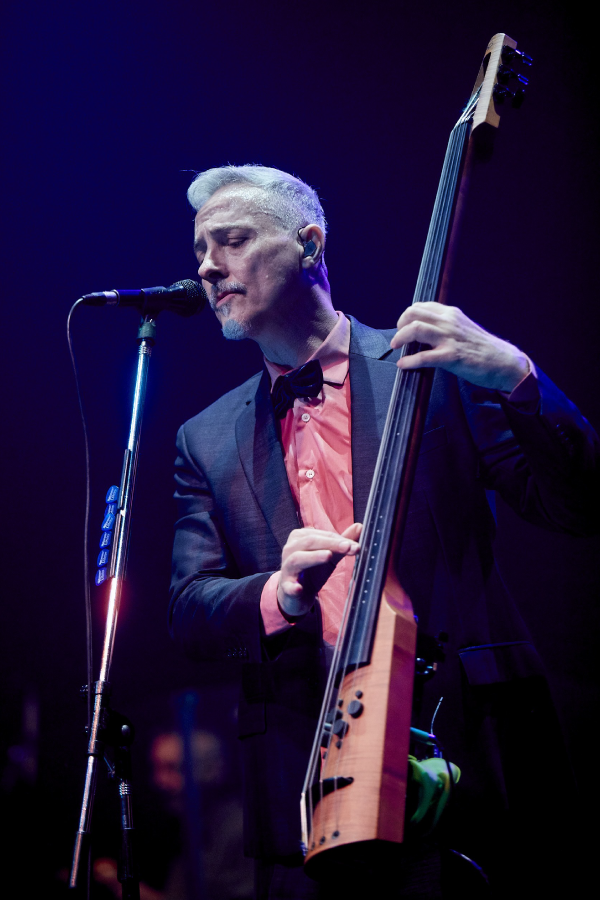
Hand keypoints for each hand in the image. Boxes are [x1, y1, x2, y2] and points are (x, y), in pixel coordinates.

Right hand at [277, 523, 361, 618]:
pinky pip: (288, 586)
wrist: (296, 595)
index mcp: (301, 537)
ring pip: (297, 558)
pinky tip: (298, 589)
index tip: (356, 546)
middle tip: (348, 547)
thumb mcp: (330, 555)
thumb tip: (360, 526)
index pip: (323, 536)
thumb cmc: (313, 571)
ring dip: (313, 557)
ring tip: (328, 556)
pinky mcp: (286, 586)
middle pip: (310, 542)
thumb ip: (343, 542)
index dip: (340, 540)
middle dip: (331, 544)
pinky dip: (293, 587)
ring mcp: (287, 567)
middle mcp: (291, 548)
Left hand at [391, 302, 529, 391]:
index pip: (421, 306)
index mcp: (452, 313)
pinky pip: (423, 357)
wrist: (504, 362)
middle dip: (400, 324)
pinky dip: (409, 361)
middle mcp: (449, 322)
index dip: (407, 316)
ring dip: (400, 337)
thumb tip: (425, 332)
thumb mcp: (463, 328)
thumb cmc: (483, 348)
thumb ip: (446, 326)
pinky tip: (403, 365)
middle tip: (398, 337)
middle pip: (414, 313)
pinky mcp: (451, 356)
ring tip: (396, 346)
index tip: (402, 326)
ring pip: (415, 329)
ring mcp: (450, 338)